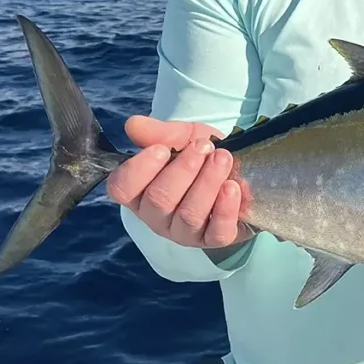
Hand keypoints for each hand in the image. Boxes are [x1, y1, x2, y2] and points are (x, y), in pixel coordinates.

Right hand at [105, 116, 253, 248]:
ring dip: (207, 183)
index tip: (162, 149)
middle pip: (158, 200)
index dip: (139, 169)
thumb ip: (159, 133)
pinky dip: (225, 209)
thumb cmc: (203, 155)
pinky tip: (232, 187)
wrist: (242, 170)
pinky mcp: (213, 239)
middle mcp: (156, 216)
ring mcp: (184, 232)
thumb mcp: (183, 137)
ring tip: (223, 159)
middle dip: (183, 170)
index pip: (122, 188)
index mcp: (140, 191)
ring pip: (189, 215)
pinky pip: (217, 233)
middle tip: (203, 147)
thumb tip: (133, 124)